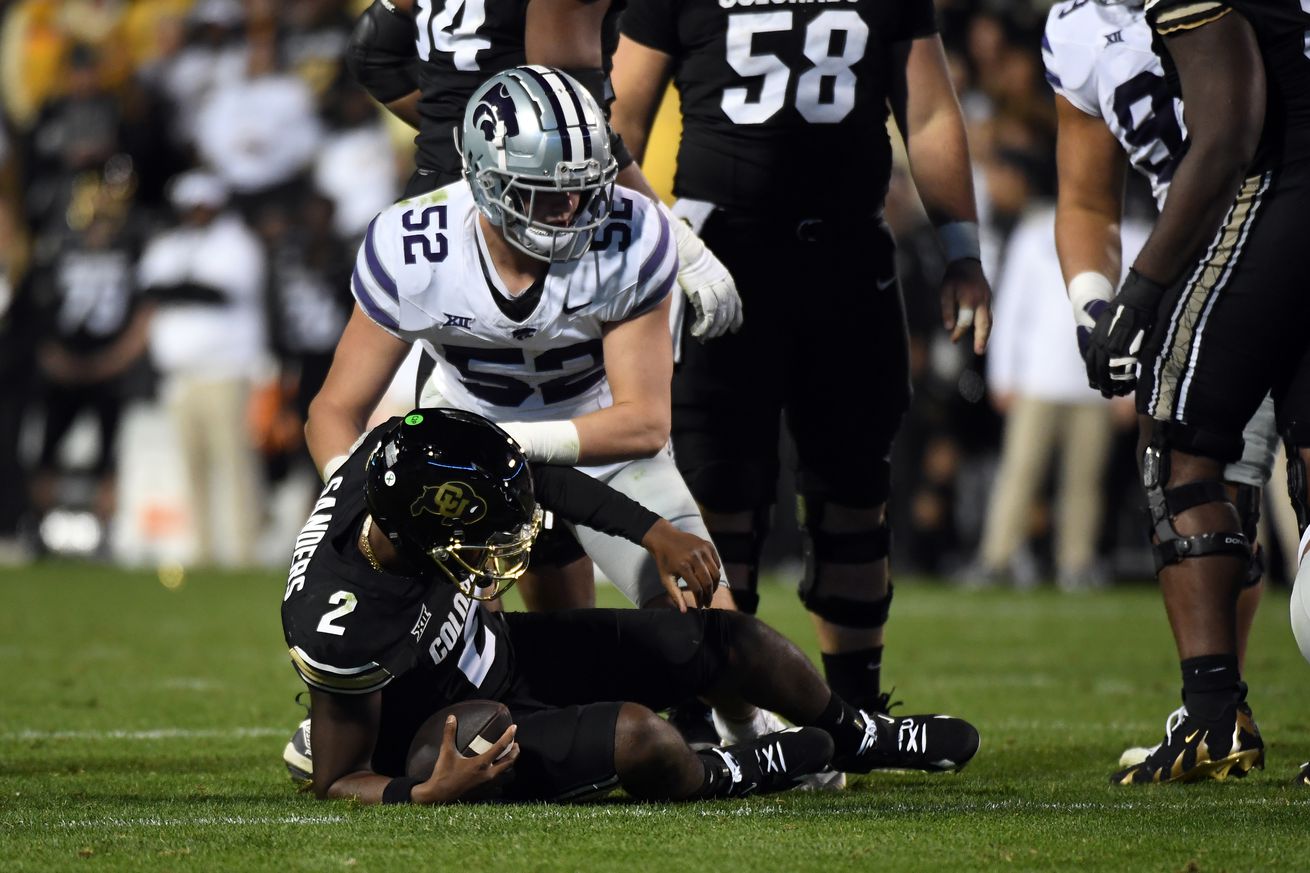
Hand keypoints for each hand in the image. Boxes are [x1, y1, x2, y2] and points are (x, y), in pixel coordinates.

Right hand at [412, 714, 517, 803]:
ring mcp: (488, 787)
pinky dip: (501, 781)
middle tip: (515, 745)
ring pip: (507, 776)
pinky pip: (500, 788)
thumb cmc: (443, 775)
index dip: (509, 736)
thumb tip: (451, 717)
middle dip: (515, 752)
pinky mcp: (485, 795)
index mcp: (481, 764)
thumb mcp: (446, 752)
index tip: (514, 728)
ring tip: (508, 761)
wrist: (438, 798)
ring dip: (510, 767)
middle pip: (509, 762)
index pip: (500, 747)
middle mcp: (488, 775)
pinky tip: (498, 778)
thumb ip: (449, 734)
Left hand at [640, 518, 721, 610]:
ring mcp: (702, 550)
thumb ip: (675, 595)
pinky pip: (716, 563)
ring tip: (710, 593)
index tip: (700, 606)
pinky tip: (710, 578)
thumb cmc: (664, 561)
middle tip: (708, 603)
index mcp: (683, 566)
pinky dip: (715, 572)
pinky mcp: (707, 545)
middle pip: (708, 581)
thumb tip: (684, 611)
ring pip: (715, 573)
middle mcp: (694, 557)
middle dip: (709, 595)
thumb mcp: (666, 579)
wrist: (664, 538)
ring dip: (714, 585)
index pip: (697, 588)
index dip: (700, 600)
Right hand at [669, 216, 742, 339]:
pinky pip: (707, 316)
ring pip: (719, 316)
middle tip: (715, 335)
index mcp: (727, 280)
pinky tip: (698, 332)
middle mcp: (724, 285)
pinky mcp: (702, 293)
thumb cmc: (691, 260)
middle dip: (722, 326)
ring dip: (712, 329)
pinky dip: (703, 327)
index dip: (736, 318)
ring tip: (706, 337)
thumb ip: (711, 287)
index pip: (736, 303)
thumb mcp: (707, 273)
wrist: (683, 249)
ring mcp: (713, 289)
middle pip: (728, 312)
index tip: (734, 329)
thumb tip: (707, 303)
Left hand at [940, 259, 991, 353]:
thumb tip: (948, 327)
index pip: (965, 322)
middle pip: (984, 324)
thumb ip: (947, 309)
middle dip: (982, 339)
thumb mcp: (945, 291)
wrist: (967, 262)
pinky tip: (982, 333)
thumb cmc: (953, 278)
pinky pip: (989, 315)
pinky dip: (986, 326)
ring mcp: (987, 300)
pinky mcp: (989, 299)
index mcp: (970, 299)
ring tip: (981, 347)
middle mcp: (981, 301)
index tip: (952, 340)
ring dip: (986, 335)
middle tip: (979, 352)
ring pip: (989, 320)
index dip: (958, 332)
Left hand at [1082, 270, 1164, 397]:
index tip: (1095, 383)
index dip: (1092, 372)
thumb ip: (1107, 333)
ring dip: (1112, 384)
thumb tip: (1109, 347)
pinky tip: (1129, 384)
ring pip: (1108, 370)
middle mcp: (1101, 340)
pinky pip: (1123, 367)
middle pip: (1097, 367)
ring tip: (1117, 393)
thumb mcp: (1110, 318)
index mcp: (1097, 334)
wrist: (1139, 294)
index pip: (1090, 358)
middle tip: (1106, 393)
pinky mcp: (1127, 345)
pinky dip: (1125, 378)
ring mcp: (1113, 344)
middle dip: (1100, 382)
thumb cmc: (1129, 304)